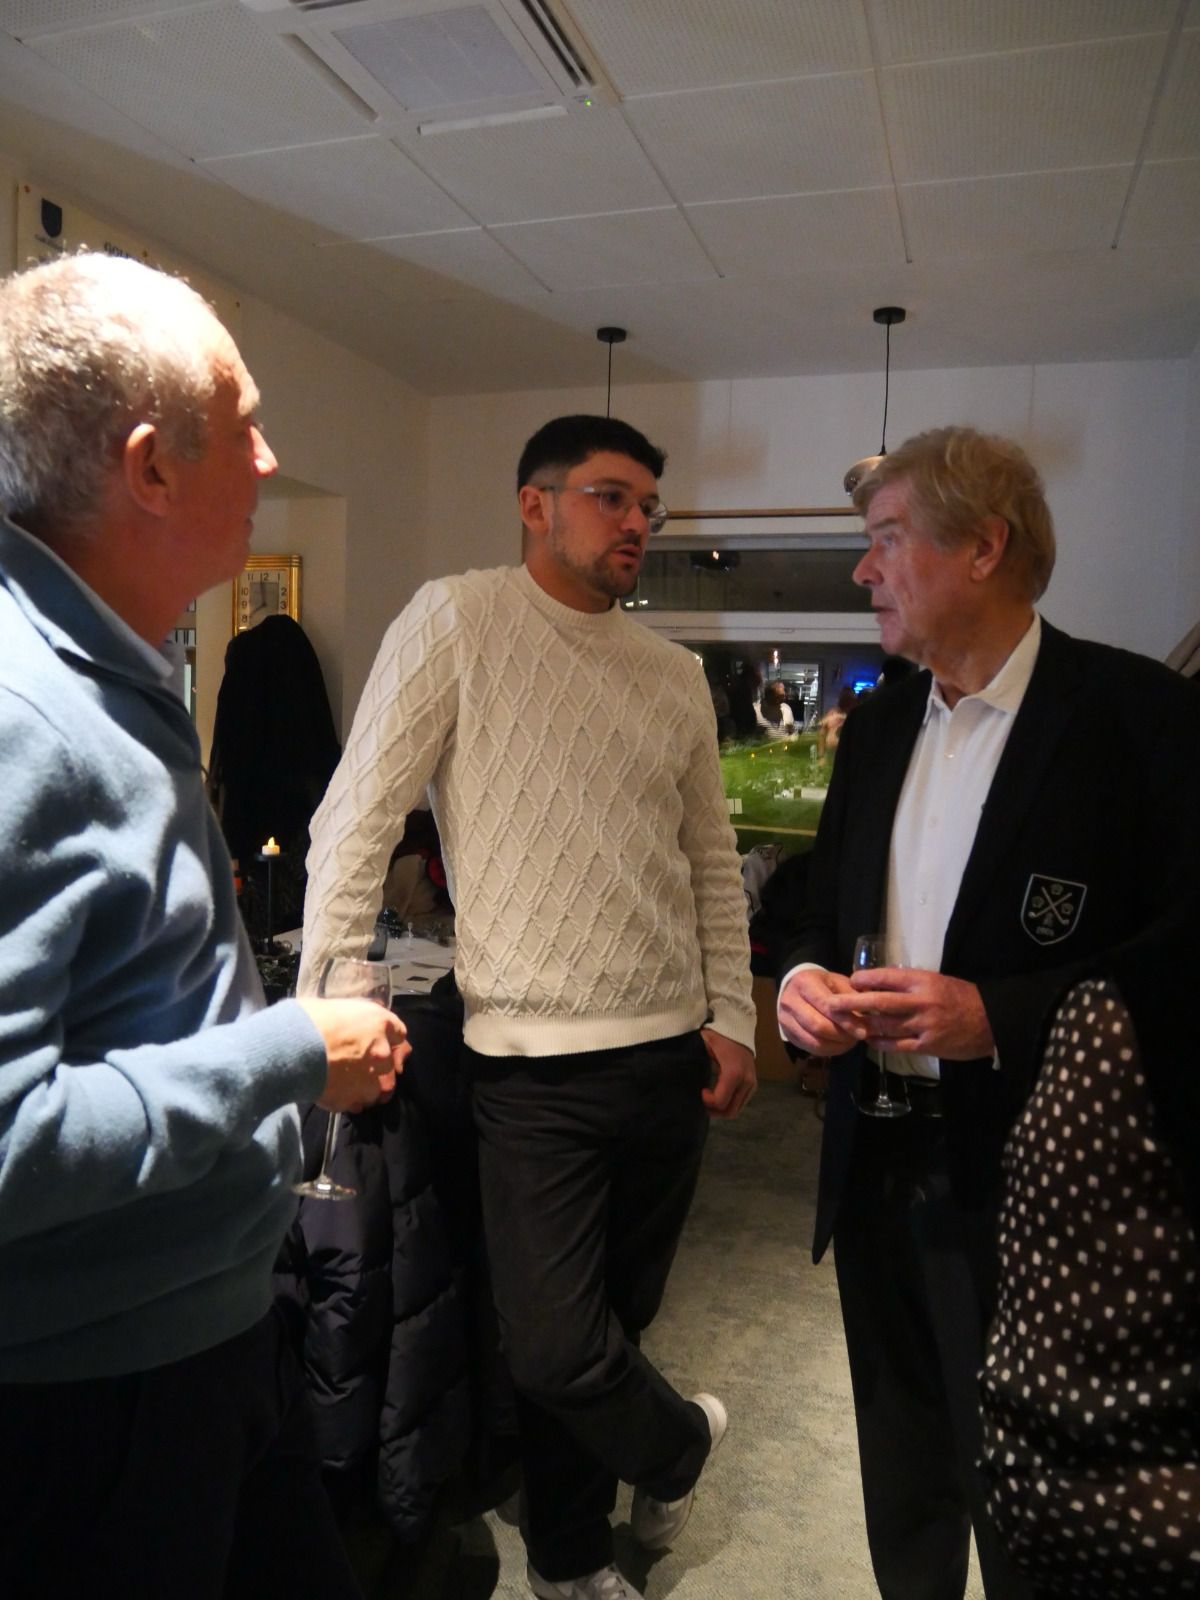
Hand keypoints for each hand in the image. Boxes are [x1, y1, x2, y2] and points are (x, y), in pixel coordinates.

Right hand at [297, 997, 409, 1111]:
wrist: (291, 1048)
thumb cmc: (310, 1019)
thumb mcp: (338, 1007)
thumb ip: (356, 1019)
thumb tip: (355, 1023)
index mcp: (380, 1023)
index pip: (399, 1034)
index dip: (388, 1039)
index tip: (379, 1043)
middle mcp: (382, 1052)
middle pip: (391, 1066)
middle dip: (379, 1067)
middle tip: (361, 1068)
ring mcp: (369, 1079)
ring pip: (377, 1089)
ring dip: (366, 1088)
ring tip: (348, 1085)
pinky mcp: (353, 1099)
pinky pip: (357, 1104)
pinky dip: (349, 1101)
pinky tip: (336, 1093)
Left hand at [700, 1029, 756, 1118]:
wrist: (738, 1029)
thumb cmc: (718, 1038)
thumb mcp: (705, 1050)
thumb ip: (699, 1067)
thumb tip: (688, 1084)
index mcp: (733, 1073)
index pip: (720, 1101)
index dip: (708, 1102)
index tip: (701, 1092)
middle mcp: (746, 1081)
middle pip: (730, 1111)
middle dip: (715, 1111)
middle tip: (704, 1103)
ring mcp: (752, 1084)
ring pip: (737, 1109)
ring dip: (722, 1109)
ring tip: (711, 1100)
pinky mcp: (753, 1085)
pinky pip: (741, 1102)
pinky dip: (730, 1103)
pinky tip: (720, 1095)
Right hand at [777, 967, 863, 1055]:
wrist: (796, 987)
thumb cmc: (822, 984)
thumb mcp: (838, 982)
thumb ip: (851, 996)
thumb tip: (868, 1013)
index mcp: (804, 983)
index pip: (825, 1005)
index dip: (845, 1020)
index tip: (863, 1030)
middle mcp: (790, 1001)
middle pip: (817, 1025)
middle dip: (841, 1035)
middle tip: (858, 1038)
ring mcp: (785, 1019)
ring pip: (813, 1040)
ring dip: (836, 1045)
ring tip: (851, 1042)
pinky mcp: (788, 1034)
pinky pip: (810, 1048)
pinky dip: (829, 1050)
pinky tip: (840, 1045)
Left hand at [827, 968, 993, 1059]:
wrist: (991, 1021)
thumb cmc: (962, 997)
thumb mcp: (938, 981)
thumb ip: (911, 982)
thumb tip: (880, 981)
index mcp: (924, 982)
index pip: (888, 977)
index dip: (866, 979)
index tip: (851, 980)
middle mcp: (921, 1002)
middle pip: (879, 1002)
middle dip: (853, 1003)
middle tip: (833, 1004)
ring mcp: (924, 1025)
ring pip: (885, 1025)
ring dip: (863, 1024)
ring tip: (846, 1023)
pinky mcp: (928, 1045)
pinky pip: (897, 1044)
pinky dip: (880, 1042)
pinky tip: (869, 1040)